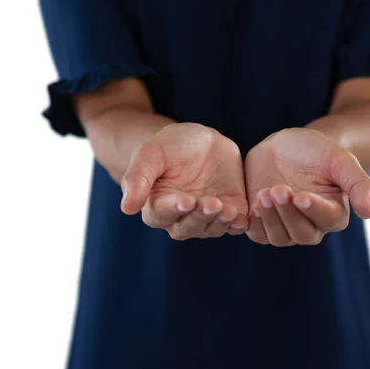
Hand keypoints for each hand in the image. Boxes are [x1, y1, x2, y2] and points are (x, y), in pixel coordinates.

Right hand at [121, 123, 248, 239]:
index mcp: (158, 205)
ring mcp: (207, 217)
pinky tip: (242, 216)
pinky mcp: (231, 211)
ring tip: (228, 209)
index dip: (174, 210)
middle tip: (211, 204)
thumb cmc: (169, 146)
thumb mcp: (151, 153)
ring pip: (212, 228)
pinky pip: (235, 224)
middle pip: (188, 227)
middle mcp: (182, 217)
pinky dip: (239, 223)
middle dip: (200, 217)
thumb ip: (138, 178)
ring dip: (219, 221)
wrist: (201, 140)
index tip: (186, 201)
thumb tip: (127, 209)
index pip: (162, 215)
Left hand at [244, 128, 369, 245]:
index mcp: (334, 212)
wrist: (288, 145)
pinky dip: (254, 223)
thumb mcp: (340, 160)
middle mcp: (311, 225)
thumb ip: (358, 183)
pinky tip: (253, 204)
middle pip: (302, 234)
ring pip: (279, 237)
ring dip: (270, 218)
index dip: (314, 210)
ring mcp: (285, 226)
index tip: (301, 195)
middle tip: (278, 189)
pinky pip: (258, 233)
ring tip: (264, 194)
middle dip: (288, 213)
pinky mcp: (263, 222)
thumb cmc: (319, 151)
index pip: (328, 219)